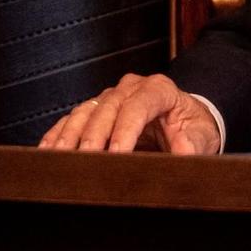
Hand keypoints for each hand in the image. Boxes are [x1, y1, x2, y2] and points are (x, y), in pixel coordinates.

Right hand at [37, 72, 222, 154]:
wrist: (184, 120)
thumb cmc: (193, 127)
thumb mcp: (203, 136)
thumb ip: (194, 144)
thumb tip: (184, 152)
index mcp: (159, 89)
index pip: (138, 105)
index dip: (126, 129)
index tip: (117, 154)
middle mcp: (131, 88)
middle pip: (108, 108)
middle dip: (94, 136)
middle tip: (85, 162)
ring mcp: (110, 96)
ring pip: (85, 111)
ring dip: (70, 136)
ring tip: (59, 159)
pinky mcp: (95, 109)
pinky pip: (71, 119)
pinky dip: (58, 135)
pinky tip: (47, 152)